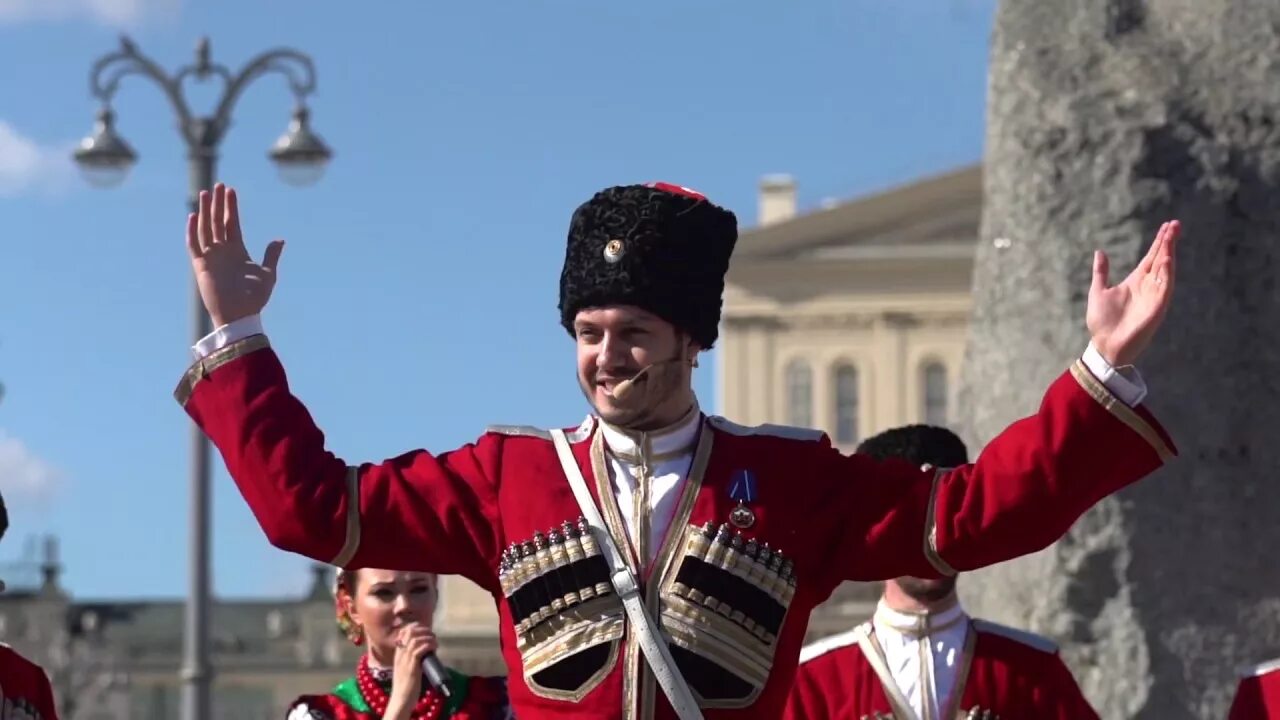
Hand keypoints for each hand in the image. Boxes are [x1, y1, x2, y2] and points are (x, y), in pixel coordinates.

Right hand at [186, 183, 284, 327]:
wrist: (240, 315)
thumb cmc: (254, 298)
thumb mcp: (268, 274)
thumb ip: (271, 255)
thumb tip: (279, 240)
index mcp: (237, 250)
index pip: (232, 223)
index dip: (231, 207)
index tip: (231, 190)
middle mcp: (223, 251)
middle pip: (218, 221)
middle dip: (218, 203)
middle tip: (219, 185)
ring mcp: (211, 257)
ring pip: (206, 229)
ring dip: (205, 211)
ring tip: (206, 194)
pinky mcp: (201, 266)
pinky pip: (194, 246)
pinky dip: (192, 232)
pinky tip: (193, 217)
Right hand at [387, 623, 438, 712]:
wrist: (401, 699)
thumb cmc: (407, 686)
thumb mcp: (407, 669)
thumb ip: (414, 660)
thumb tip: (427, 653)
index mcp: (398, 654)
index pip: (404, 632)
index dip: (416, 627)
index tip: (426, 630)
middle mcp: (400, 655)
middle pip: (409, 632)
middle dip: (423, 630)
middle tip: (432, 634)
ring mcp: (405, 660)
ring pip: (415, 639)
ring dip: (428, 637)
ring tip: (435, 641)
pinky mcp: (411, 667)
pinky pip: (419, 650)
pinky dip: (428, 645)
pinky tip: (434, 647)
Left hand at [1086, 220, 1178, 366]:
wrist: (1105, 345)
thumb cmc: (1102, 322)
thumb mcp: (1098, 291)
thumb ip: (1101, 272)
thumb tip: (1099, 252)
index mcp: (1135, 281)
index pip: (1151, 257)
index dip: (1159, 242)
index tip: (1167, 226)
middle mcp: (1147, 287)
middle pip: (1161, 260)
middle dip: (1168, 242)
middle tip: (1175, 224)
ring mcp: (1154, 296)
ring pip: (1165, 270)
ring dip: (1168, 253)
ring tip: (1171, 236)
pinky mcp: (1157, 308)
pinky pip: (1164, 288)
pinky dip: (1166, 274)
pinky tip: (1167, 260)